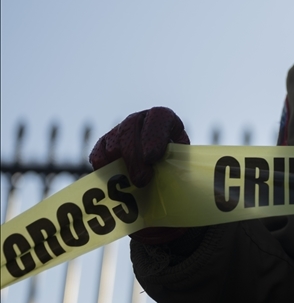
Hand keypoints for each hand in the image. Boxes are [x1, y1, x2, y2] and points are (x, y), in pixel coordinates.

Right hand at [90, 107, 189, 245]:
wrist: (162, 179)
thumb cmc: (178, 170)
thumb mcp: (184, 165)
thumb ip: (181, 168)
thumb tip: (186, 185)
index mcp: (165, 120)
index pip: (159, 117)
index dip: (154, 136)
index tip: (152, 157)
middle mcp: (141, 120)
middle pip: (131, 128)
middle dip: (135, 156)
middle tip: (142, 180)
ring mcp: (121, 131)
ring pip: (114, 140)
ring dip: (121, 162)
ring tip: (133, 183)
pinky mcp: (105, 145)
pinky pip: (99, 153)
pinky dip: (104, 165)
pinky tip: (113, 178)